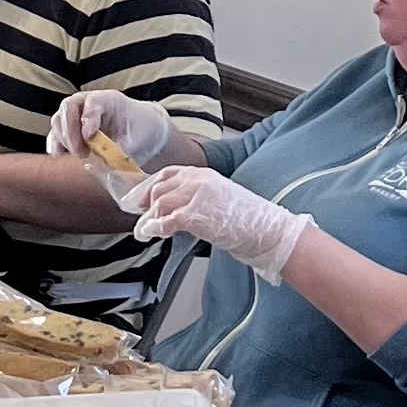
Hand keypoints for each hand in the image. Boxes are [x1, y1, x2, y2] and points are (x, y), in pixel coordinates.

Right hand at [45, 89, 173, 201]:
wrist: (142, 132)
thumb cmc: (140, 131)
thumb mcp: (137, 139)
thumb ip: (120, 148)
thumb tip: (103, 161)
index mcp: (108, 99)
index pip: (92, 102)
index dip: (88, 118)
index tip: (89, 137)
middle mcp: (87, 103)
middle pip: (68, 107)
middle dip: (71, 131)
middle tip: (81, 152)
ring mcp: (76, 115)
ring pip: (58, 120)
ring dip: (64, 140)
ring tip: (79, 156)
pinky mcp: (70, 131)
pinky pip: (55, 135)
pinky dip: (56, 146)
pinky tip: (63, 157)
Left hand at [132, 165, 310, 283]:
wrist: (268, 230)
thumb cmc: (248, 219)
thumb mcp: (219, 198)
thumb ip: (197, 197)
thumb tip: (176, 208)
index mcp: (204, 174)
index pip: (167, 174)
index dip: (150, 186)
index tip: (139, 197)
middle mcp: (198, 180)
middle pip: (159, 188)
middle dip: (145, 202)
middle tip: (139, 215)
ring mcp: (197, 195)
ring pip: (160, 203)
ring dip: (148, 219)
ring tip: (144, 230)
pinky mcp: (196, 215)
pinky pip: (166, 220)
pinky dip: (154, 228)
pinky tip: (151, 233)